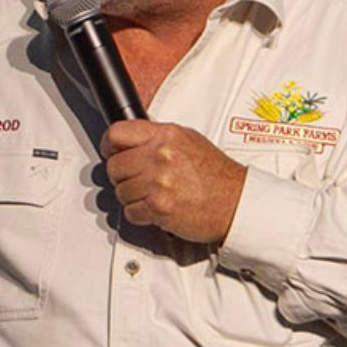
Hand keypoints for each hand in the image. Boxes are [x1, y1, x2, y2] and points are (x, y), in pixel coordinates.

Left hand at [101, 120, 245, 242]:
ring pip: (120, 191)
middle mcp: (161, 156)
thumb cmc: (218, 176)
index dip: (109, 145)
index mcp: (166, 135)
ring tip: (151, 195)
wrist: (237, 202)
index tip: (111, 153)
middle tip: (135, 180)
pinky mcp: (159, 207)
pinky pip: (131, 212)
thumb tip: (134, 140)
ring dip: (132, 197)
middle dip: (121, 176)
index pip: (117, 133)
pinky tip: (155, 208)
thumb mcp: (189, 141)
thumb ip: (159, 139)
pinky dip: (139, 214)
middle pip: (115, 166)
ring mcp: (159, 182)